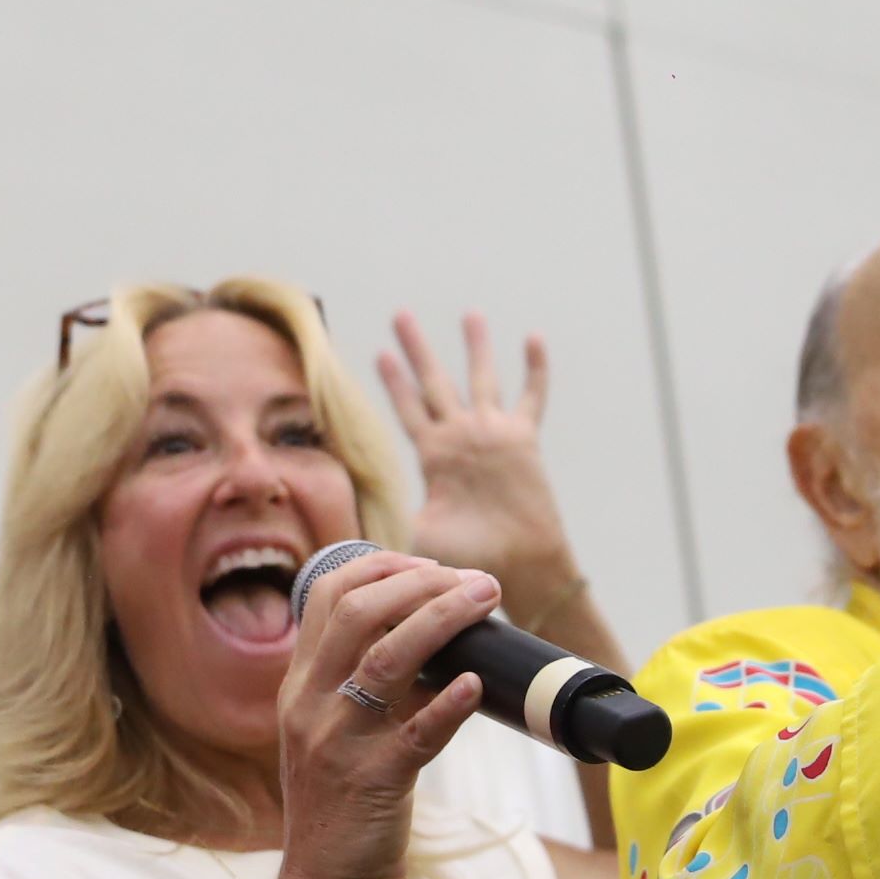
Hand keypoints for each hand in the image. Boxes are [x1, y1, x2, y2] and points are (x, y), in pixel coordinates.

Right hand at [267, 548, 495, 878]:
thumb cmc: (340, 806)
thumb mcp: (332, 732)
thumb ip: (363, 685)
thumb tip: (431, 636)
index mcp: (299, 685)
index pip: (327, 595)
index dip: (382, 566)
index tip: (430, 566)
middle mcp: (309, 704)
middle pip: (358, 610)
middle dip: (420, 581)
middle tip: (474, 582)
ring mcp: (338, 742)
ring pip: (387, 657)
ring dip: (443, 619)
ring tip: (487, 601)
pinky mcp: (373, 782)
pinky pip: (417, 732)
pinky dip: (451, 703)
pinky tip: (478, 684)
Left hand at [380, 312, 583, 625]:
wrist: (518, 565)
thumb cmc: (470, 558)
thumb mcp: (419, 538)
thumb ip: (388, 529)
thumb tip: (345, 545)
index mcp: (434, 456)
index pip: (409, 409)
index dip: (394, 382)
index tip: (379, 353)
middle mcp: (461, 437)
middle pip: (435, 381)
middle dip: (417, 348)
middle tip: (400, 313)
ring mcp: (493, 434)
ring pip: (482, 378)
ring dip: (476, 346)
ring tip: (470, 314)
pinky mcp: (523, 439)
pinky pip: (531, 397)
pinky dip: (534, 369)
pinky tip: (533, 338)